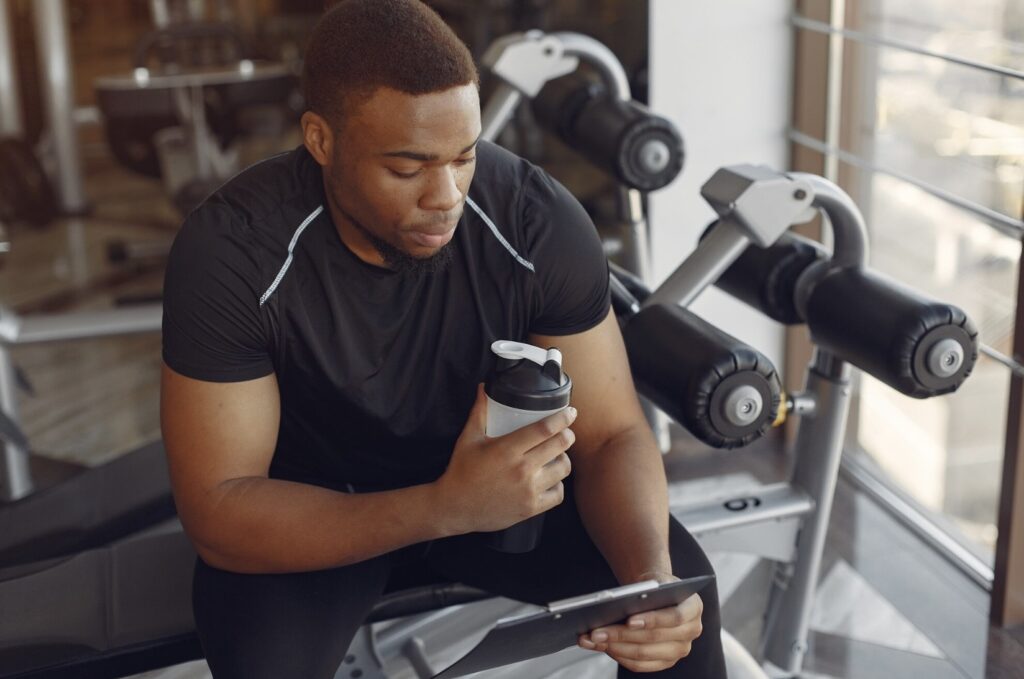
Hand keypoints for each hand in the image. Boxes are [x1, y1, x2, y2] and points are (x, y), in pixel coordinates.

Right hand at [433, 384, 575, 534]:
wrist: (455, 507)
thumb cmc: (461, 471)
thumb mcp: (469, 438)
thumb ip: (479, 412)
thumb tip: (483, 387)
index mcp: (507, 449)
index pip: (545, 429)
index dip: (562, 419)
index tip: (570, 413)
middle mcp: (521, 470)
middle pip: (560, 446)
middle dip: (568, 435)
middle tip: (566, 432)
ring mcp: (528, 491)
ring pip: (563, 469)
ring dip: (564, 459)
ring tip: (557, 455)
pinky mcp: (531, 508)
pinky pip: (558, 494)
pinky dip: (558, 484)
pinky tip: (550, 479)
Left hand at [578, 574, 703, 672]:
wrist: (660, 594)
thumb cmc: (656, 587)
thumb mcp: (654, 582)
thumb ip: (642, 593)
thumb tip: (611, 604)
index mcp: (693, 608)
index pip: (674, 617)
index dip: (652, 620)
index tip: (629, 620)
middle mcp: (691, 631)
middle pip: (654, 638)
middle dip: (621, 635)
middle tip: (596, 631)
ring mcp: (680, 650)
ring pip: (643, 654)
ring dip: (614, 647)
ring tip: (593, 638)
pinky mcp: (665, 661)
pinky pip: (639, 665)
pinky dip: (618, 656)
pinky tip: (601, 646)